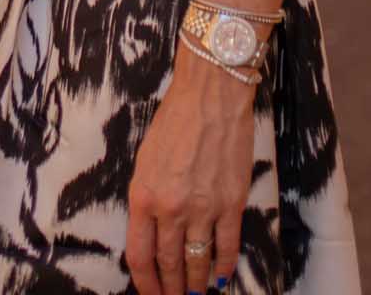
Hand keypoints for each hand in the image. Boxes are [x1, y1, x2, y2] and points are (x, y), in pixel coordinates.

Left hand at [126, 47, 253, 294]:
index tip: (150, 294)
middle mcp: (171, 208)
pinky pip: (227, 246)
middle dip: (171, 289)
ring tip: (194, 294)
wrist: (211, 95)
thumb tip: (153, 236)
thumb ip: (147, 199)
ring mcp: (203, 208)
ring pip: (198, 262)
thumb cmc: (174, 120)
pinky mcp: (231, 203)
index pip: (139, 256)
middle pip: (169, 265)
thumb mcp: (145, 159)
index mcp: (144, 195)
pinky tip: (220, 276)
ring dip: (195, 284)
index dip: (145, 283)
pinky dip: (223, 266)